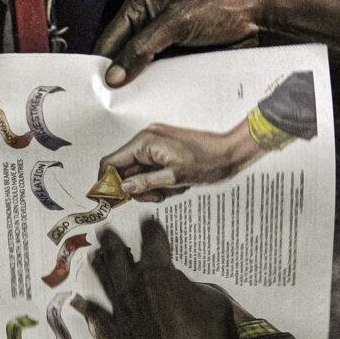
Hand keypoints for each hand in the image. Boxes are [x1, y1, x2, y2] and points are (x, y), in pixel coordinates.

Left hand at [88, 219, 237, 338]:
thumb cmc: (209, 335)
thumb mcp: (212, 300)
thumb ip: (193, 288)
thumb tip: (185, 289)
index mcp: (159, 273)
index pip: (153, 243)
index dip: (151, 229)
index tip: (147, 220)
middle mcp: (134, 288)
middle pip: (118, 257)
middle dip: (111, 241)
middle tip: (105, 230)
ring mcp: (123, 311)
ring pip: (106, 282)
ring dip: (99, 267)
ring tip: (93, 255)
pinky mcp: (119, 333)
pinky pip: (99, 316)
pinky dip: (88, 307)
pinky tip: (78, 301)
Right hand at [95, 0, 272, 86]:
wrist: (259, 20)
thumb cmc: (219, 9)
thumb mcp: (174, 24)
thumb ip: (141, 49)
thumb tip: (113, 77)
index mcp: (139, 9)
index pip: (109, 40)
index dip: (102, 64)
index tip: (98, 90)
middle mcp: (146, 27)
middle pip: (121, 58)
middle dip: (118, 78)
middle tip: (110, 102)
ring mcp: (161, 46)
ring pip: (138, 71)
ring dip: (135, 88)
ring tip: (127, 107)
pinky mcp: (175, 62)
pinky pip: (157, 79)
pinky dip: (153, 91)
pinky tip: (148, 103)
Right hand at [100, 120, 263, 200]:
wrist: (231, 152)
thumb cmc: (208, 162)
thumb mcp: (174, 178)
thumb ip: (145, 183)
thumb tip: (122, 189)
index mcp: (145, 142)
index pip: (111, 162)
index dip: (108, 182)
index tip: (114, 200)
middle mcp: (146, 138)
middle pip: (123, 169)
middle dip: (136, 187)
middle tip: (155, 197)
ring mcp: (154, 142)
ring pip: (137, 171)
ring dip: (148, 185)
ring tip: (168, 191)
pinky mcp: (162, 147)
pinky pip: (149, 167)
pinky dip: (156, 179)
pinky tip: (173, 184)